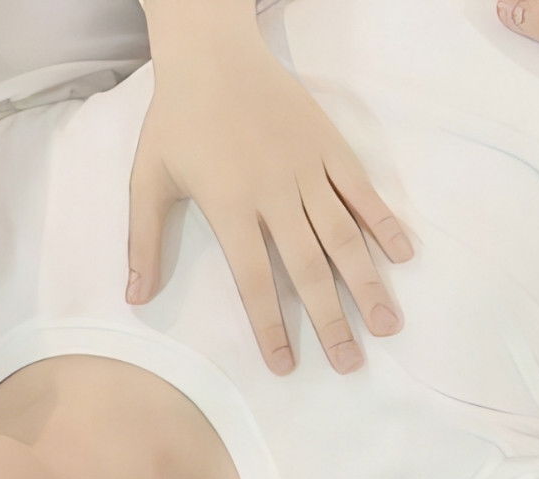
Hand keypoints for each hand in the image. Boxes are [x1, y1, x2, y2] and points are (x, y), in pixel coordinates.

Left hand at [131, 23, 412, 372]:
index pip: (255, 280)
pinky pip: (361, 190)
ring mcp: (306, 169)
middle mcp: (273, 193)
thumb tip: (135, 299)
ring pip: (342, 236)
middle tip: (350, 364)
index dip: (271, 326)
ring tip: (388, 324)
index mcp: (229, 206)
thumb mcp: (147, 178)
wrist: (211, 52)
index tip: (286, 366)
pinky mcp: (328, 146)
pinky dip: (384, 222)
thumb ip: (143, 241)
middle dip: (331, 320)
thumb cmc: (177, 118)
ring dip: (367, 283)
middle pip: (308, 268)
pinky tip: (404, 255)